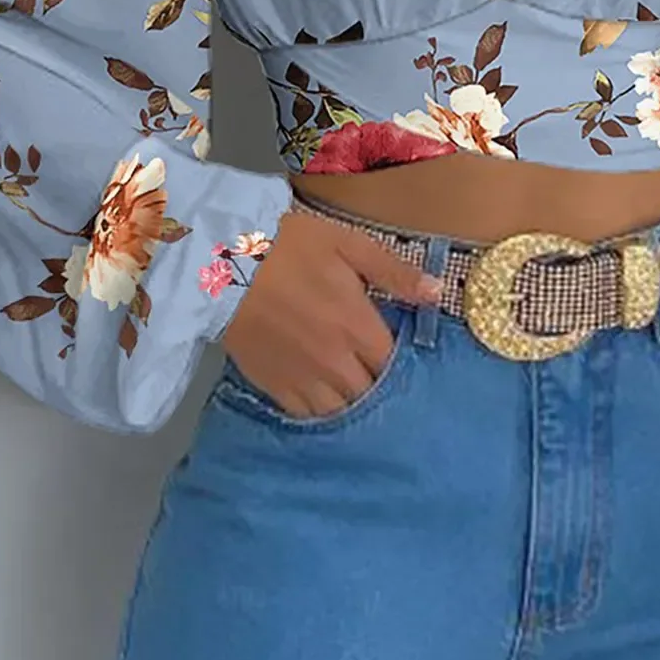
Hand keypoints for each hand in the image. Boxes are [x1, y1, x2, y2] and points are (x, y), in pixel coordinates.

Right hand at [221, 208, 440, 418]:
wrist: (221, 261)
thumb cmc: (290, 246)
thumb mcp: (349, 245)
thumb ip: (395, 272)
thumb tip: (438, 294)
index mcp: (357, 326)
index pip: (393, 364)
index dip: (397, 361)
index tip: (393, 351)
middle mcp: (334, 361)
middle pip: (370, 394)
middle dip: (377, 385)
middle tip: (372, 370)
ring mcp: (302, 378)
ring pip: (340, 411)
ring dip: (350, 402)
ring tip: (350, 387)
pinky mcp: (272, 385)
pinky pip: (305, 414)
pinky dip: (318, 410)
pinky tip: (321, 396)